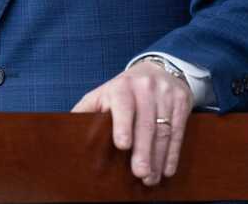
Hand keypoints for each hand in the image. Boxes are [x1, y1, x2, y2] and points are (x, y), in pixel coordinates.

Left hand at [72, 60, 193, 185]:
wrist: (159, 68)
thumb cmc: (124, 89)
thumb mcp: (104, 93)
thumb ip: (86, 110)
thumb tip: (65, 130)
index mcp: (122, 86)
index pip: (124, 105)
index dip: (123, 125)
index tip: (123, 145)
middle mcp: (146, 88)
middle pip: (146, 123)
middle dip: (143, 151)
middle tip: (140, 174)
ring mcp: (166, 94)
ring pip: (164, 130)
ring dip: (158, 157)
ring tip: (151, 178)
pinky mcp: (182, 101)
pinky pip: (179, 130)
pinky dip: (173, 153)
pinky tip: (167, 169)